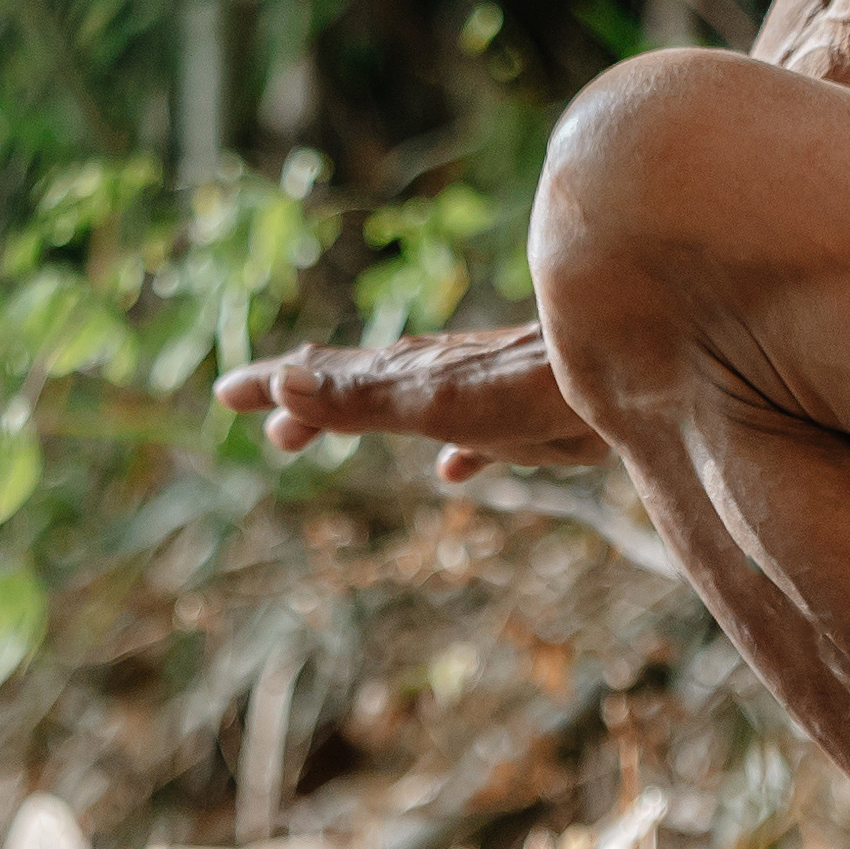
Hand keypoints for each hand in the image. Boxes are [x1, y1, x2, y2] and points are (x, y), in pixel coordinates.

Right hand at [211, 324, 598, 485]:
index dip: (275, 385)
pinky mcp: (524, 421)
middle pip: (360, 387)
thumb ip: (358, 396)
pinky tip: (453, 475)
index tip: (227, 394)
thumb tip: (281, 382)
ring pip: (410, 407)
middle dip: (314, 403)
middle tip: (272, 427)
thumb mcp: (426, 400)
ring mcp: (479, 397)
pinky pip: (474, 441)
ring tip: (343, 435)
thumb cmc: (522, 389)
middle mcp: (435, 378)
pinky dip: (454, 455)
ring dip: (370, 420)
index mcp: (404, 374)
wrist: (622, 374)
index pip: (323, 377)